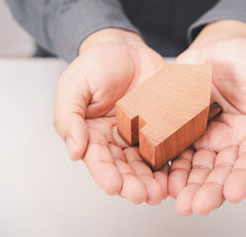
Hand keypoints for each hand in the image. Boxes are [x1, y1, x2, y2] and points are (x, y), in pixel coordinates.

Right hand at [53, 29, 167, 204]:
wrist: (126, 49)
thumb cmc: (96, 64)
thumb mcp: (74, 85)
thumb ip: (69, 117)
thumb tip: (74, 152)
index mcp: (93, 135)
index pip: (98, 160)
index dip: (105, 175)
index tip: (114, 187)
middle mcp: (117, 141)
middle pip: (125, 168)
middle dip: (133, 184)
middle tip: (143, 196)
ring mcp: (141, 135)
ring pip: (147, 164)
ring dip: (153, 180)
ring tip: (160, 193)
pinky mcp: (162, 127)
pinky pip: (168, 146)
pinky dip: (172, 161)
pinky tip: (176, 174)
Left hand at [168, 20, 245, 214]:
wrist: (218, 46)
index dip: (242, 178)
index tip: (233, 194)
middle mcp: (228, 141)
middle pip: (220, 171)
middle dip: (210, 191)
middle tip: (198, 206)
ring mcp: (204, 136)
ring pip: (196, 167)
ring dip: (189, 186)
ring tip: (180, 201)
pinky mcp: (181, 128)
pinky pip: (175, 150)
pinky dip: (170, 166)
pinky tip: (165, 180)